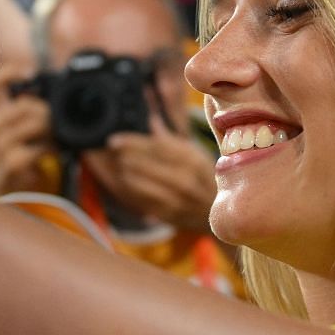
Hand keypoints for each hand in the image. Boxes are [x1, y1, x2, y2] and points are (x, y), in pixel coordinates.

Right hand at [0, 84, 55, 196]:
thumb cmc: (11, 153)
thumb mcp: (15, 127)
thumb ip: (26, 109)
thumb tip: (52, 96)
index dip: (11, 72)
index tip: (31, 74)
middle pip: (26, 104)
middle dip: (47, 112)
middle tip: (56, 123)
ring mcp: (0, 144)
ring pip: (37, 124)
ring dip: (52, 132)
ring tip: (56, 139)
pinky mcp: (11, 161)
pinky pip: (41, 148)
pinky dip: (51, 149)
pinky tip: (51, 153)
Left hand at [81, 113, 216, 233]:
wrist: (222, 211)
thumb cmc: (204, 177)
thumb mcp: (195, 155)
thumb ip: (172, 139)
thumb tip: (152, 119)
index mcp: (193, 159)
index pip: (156, 146)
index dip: (132, 142)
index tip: (114, 139)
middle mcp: (186, 179)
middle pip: (147, 163)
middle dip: (126, 155)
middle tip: (112, 149)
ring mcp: (178, 199)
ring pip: (143, 183)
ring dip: (127, 173)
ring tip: (119, 165)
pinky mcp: (171, 215)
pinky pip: (145, 202)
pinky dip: (133, 191)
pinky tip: (125, 183)